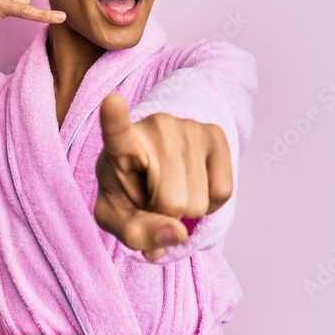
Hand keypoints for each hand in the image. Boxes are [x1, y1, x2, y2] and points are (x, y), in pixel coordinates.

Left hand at [93, 92, 233, 261]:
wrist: (155, 167)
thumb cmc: (129, 190)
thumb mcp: (117, 218)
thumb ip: (136, 233)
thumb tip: (178, 233)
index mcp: (120, 146)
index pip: (117, 131)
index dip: (114, 119)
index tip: (111, 100)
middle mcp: (156, 127)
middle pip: (172, 202)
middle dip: (166, 214)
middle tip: (153, 198)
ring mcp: (188, 127)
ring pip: (199, 201)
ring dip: (187, 209)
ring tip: (171, 190)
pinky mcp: (215, 134)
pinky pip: (223, 192)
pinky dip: (210, 204)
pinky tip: (194, 186)